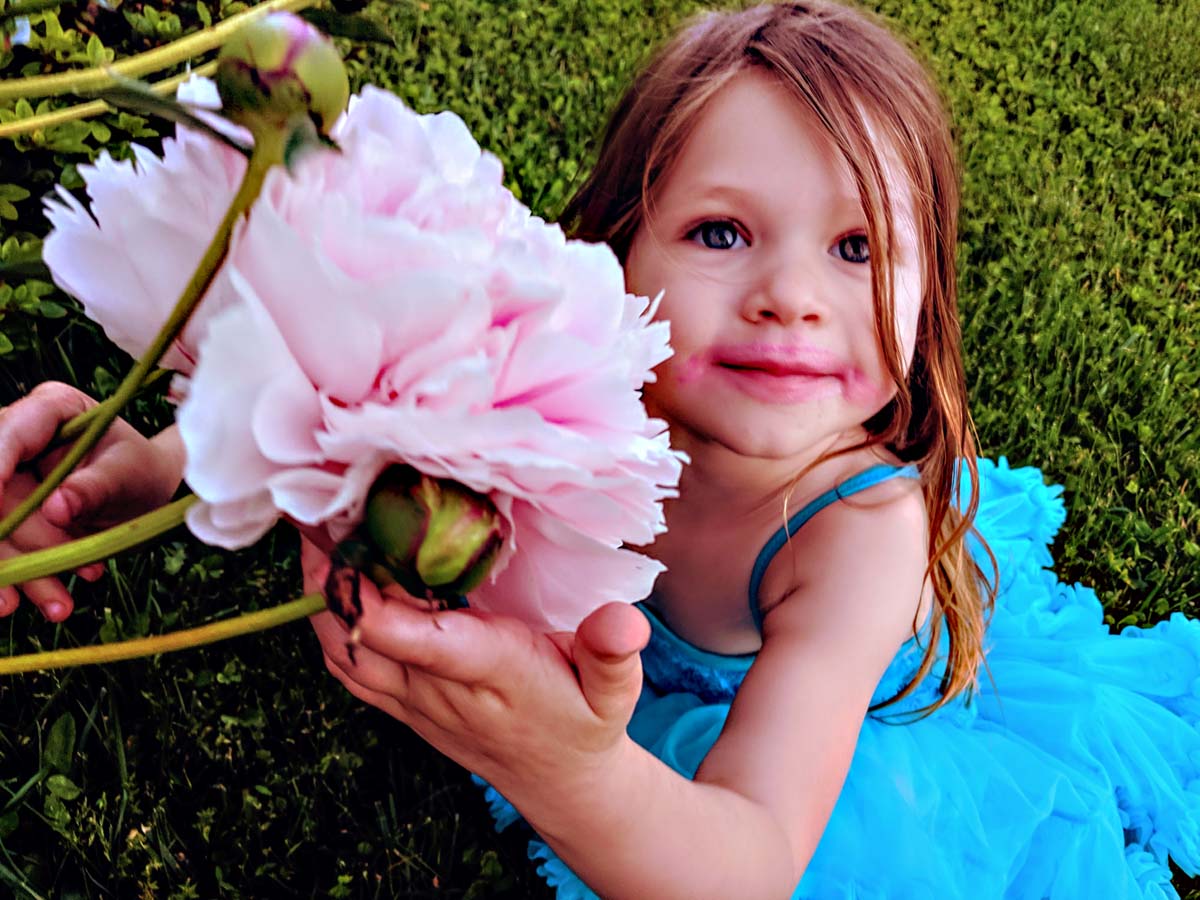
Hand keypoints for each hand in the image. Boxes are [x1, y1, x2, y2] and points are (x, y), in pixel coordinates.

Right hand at [0, 382, 184, 620]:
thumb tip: (55, 507)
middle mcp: (15, 437)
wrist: (144, 492)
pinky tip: (33, 604)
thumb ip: (95, 487)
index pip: (8, 432)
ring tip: (62, 606)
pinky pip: (1, 549)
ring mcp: (3, 477)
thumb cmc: (140, 469)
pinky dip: (15, 580)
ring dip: (22, 573)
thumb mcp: (130, 473)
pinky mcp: (3, 514)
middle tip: (73, 574)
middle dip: (23, 543)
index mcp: (48, 409)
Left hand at [302, 537, 649, 799]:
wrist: (559, 782)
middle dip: (336, 575)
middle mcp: (439, 690)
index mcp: (492, 672)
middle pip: (365, 636)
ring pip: (344, 650)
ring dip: (322, 593)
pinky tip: (325, 576)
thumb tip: (623, 620)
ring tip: (312, 529)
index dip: (381, 606)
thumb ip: (613, 652)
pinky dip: (326, 620)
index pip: (425, 644)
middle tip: (320, 504)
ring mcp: (412, 700)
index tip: (353, 550)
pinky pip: (346, 665)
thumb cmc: (587, 720)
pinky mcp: (400, 703)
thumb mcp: (616, 689)